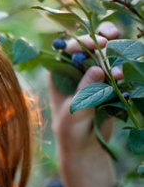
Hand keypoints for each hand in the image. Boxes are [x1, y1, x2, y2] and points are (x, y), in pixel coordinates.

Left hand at [48, 22, 122, 153]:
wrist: (86, 145)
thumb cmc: (71, 129)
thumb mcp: (74, 110)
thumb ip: (85, 90)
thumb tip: (97, 69)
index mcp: (59, 74)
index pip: (69, 49)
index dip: (83, 42)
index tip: (99, 43)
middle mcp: (76, 70)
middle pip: (90, 46)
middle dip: (103, 41)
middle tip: (112, 41)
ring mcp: (94, 75)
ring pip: (107, 55)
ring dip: (116, 58)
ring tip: (118, 76)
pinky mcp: (110, 83)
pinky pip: (119, 68)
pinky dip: (125, 68)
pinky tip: (126, 75)